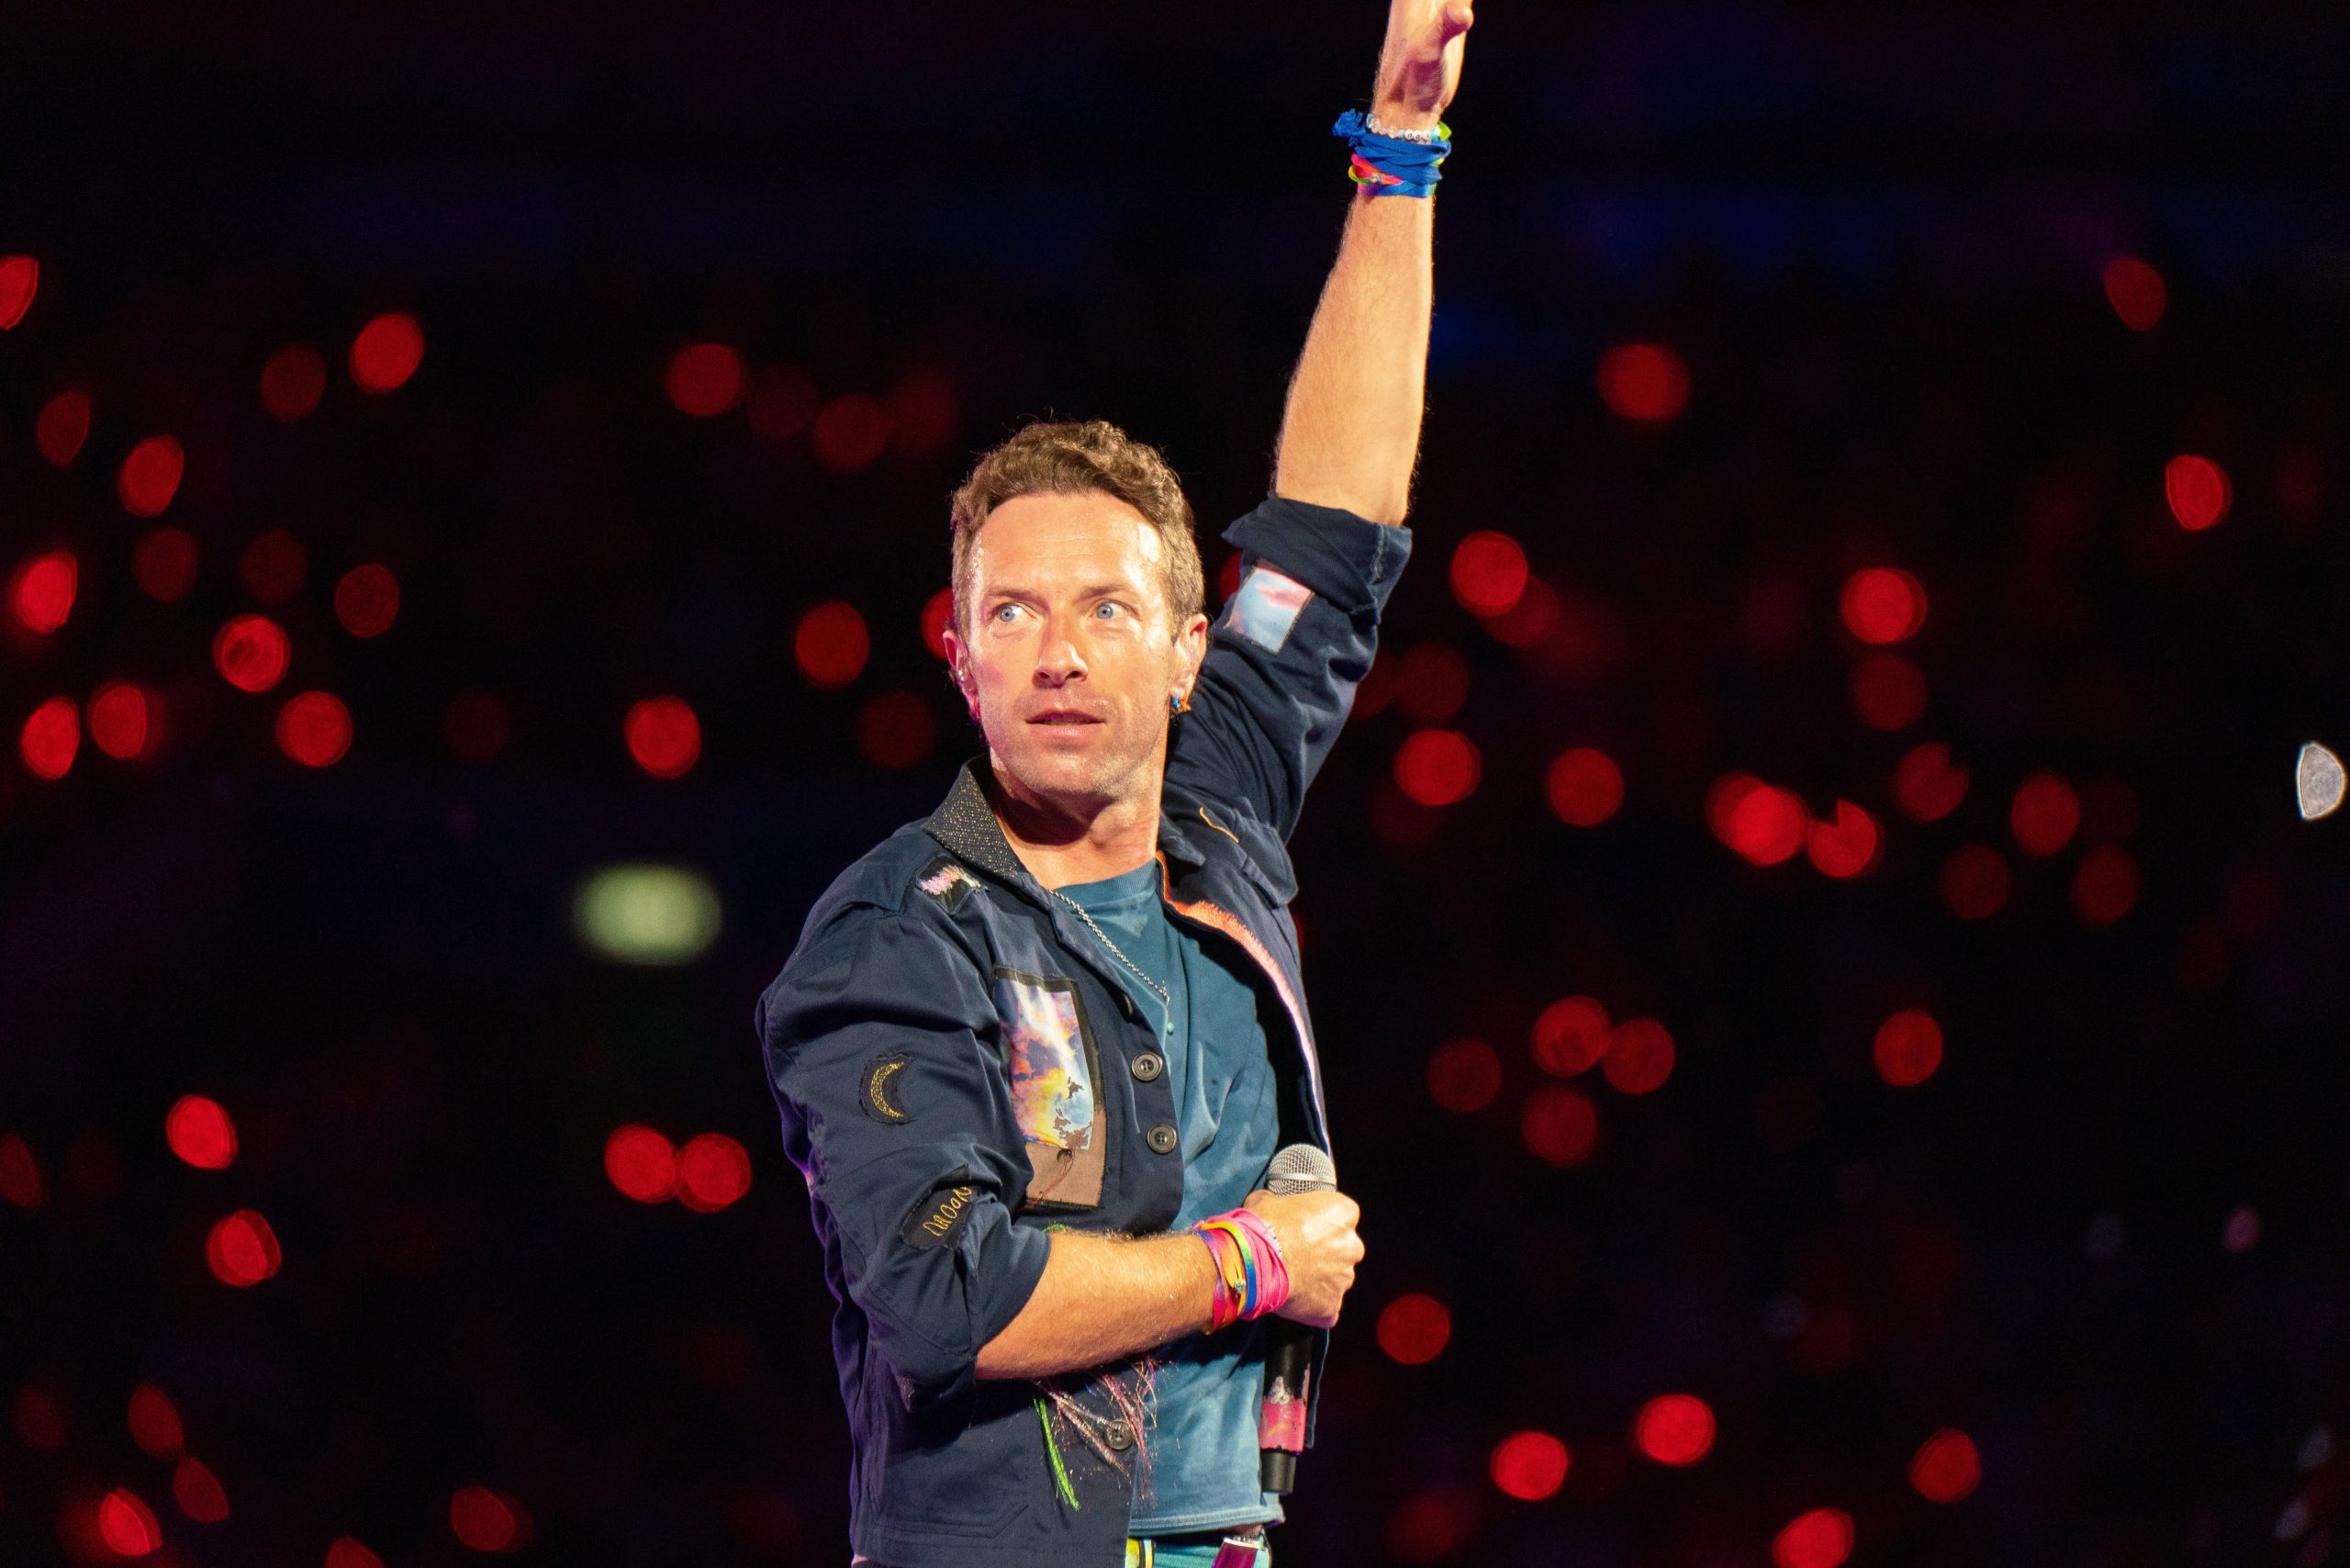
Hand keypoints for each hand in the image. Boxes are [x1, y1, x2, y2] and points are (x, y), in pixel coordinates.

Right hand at [1244, 1186, 1364, 1328]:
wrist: (1252, 1261)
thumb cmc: (1263, 1226)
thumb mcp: (1268, 1200)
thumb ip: (1280, 1202)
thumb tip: (1271, 1203)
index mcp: (1343, 1213)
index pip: (1341, 1217)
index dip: (1321, 1225)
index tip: (1304, 1230)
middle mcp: (1352, 1246)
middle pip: (1344, 1251)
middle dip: (1326, 1255)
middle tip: (1298, 1257)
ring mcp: (1344, 1279)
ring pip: (1335, 1280)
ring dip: (1319, 1281)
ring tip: (1291, 1279)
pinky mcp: (1332, 1307)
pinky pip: (1325, 1308)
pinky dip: (1312, 1306)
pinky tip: (1291, 1299)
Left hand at [1372, 0, 1474, 129]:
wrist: (1409, 106)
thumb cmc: (1410, 81)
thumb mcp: (1427, 53)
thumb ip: (1444, 28)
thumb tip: (1463, 11)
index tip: (1457, 5)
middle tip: (1460, 10)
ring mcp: (1439, 4)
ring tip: (1462, 9)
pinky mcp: (1453, 16)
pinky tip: (1468, 3)